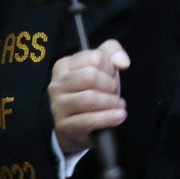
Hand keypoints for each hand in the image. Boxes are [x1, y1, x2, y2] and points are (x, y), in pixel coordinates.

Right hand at [50, 39, 130, 156]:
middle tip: (114, 93)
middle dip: (110, 85)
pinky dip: (108, 118)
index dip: (110, 68)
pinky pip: (89, 120)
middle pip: (91, 76)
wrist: (78, 127)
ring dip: (111, 102)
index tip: (111, 77)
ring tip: (118, 105)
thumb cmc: (92, 92)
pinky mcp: (63, 124)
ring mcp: (58, 104)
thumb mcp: (102, 68)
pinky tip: (119, 116)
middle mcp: (57, 83)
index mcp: (64, 65)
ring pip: (90, 98)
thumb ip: (112, 52)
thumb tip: (122, 62)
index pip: (95, 58)